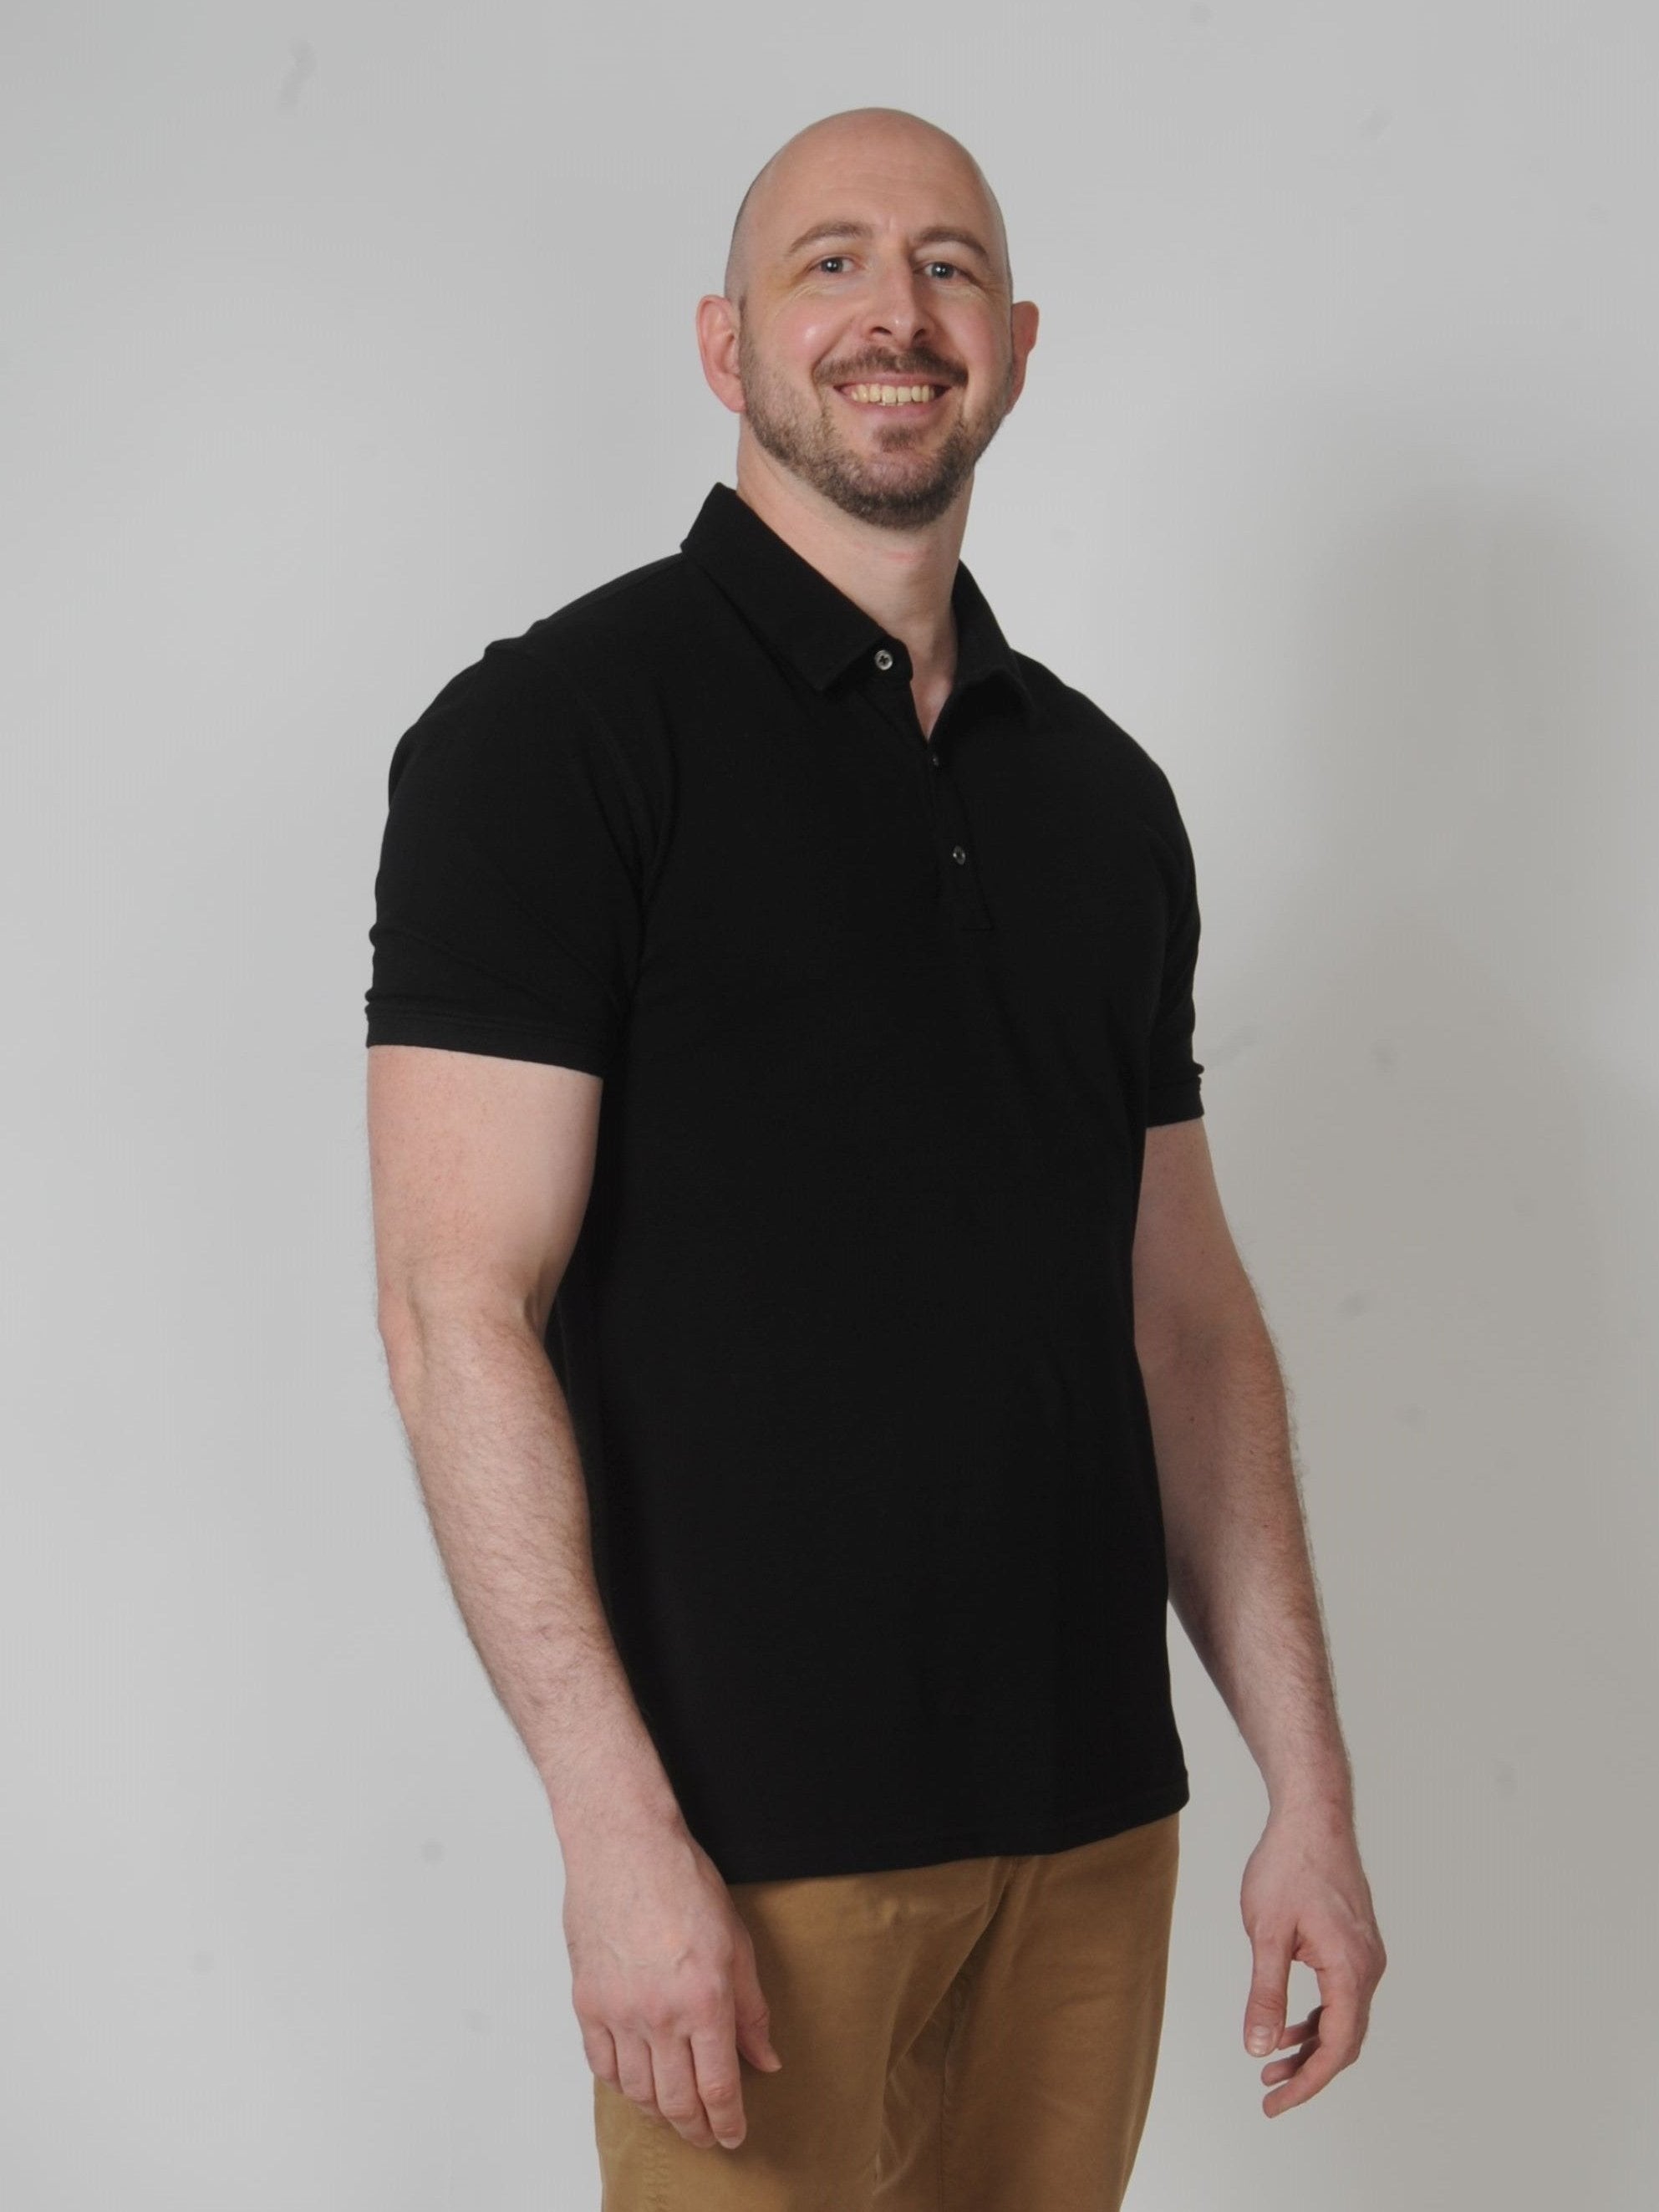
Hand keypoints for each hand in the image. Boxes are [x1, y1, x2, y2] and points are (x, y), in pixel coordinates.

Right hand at [562, 1812, 782, 2150]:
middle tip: (707, 2135)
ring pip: (637, 2091)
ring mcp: (618, 2011)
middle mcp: (660, 2014)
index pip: (719, 2087)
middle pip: (677, 2100)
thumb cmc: (683, 1882)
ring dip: (659, 2112)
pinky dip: (621, 2084)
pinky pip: (602, 2065)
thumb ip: (751, 2009)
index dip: (728, 2122)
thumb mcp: (737, 1942)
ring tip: (674, 2114)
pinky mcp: (586, 2002)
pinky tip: (636, 2083)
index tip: (733, 2135)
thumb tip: (765, 2060)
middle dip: (696, 2128)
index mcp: (706, 1999)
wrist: (625, 1846)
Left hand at [1239, 1801, 1385, 2116]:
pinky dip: (1317, 2017)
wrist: (1313, 1816)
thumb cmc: (1288, 1866)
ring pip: (1344, 2019)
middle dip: (1308, 2071)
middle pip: (1345, 2040)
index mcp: (1351, 1969)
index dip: (1307, 2083)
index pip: (1336, 2047)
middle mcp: (1368, 1967)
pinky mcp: (1356, 1944)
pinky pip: (1342, 1996)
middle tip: (1269, 2093)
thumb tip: (1260, 2048)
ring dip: (1310, 2045)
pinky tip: (1286, 2025)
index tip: (1276, 2104)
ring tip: (1270, 2065)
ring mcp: (1366, 1955)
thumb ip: (1265, 1994)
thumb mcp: (1266, 1933)